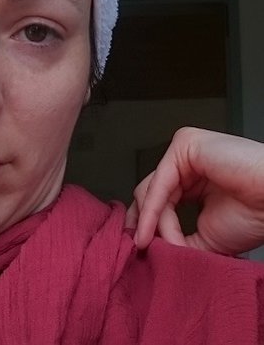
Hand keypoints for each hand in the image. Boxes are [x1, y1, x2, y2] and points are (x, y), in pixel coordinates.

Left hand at [126, 126, 263, 254]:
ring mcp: (185, 149)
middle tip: (141, 247)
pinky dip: (154, 210)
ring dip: (154, 223)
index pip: (158, 198)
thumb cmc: (255, 215)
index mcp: (195, 179)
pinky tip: (151, 232)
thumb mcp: (206, 238)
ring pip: (152, 189)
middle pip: (150, 191)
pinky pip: (160, 182)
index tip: (139, 247)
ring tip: (162, 246)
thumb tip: (150, 246)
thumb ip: (178, 239)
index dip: (146, 223)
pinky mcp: (185, 144)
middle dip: (143, 222)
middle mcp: (187, 161)